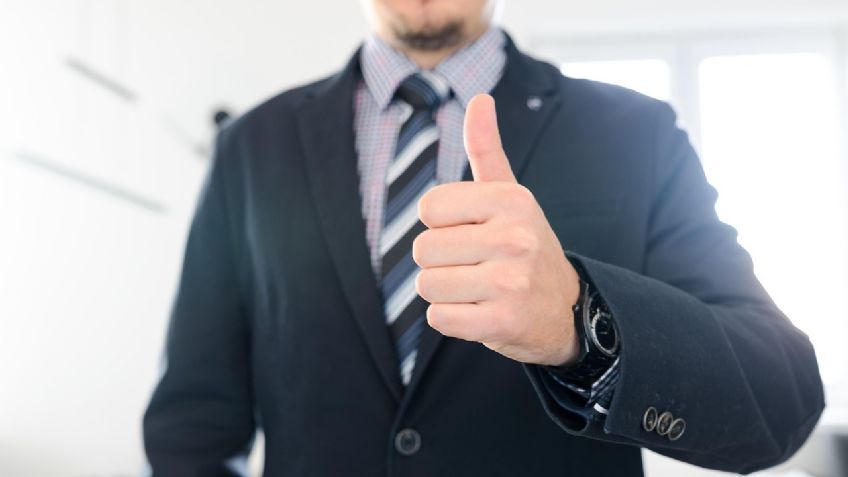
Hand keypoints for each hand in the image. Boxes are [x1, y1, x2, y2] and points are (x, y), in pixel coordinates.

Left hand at [413, 94, 581, 366]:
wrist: (565, 309)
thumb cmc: (526, 246)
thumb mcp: (511, 196)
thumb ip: (486, 149)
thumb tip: (479, 98)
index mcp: (512, 200)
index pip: (429, 207)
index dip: (441, 224)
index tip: (471, 232)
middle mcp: (515, 238)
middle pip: (423, 249)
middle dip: (440, 261)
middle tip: (476, 266)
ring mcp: (511, 282)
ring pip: (427, 285)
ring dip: (445, 292)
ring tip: (479, 288)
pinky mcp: (502, 322)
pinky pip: (438, 318)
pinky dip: (451, 319)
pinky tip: (480, 312)